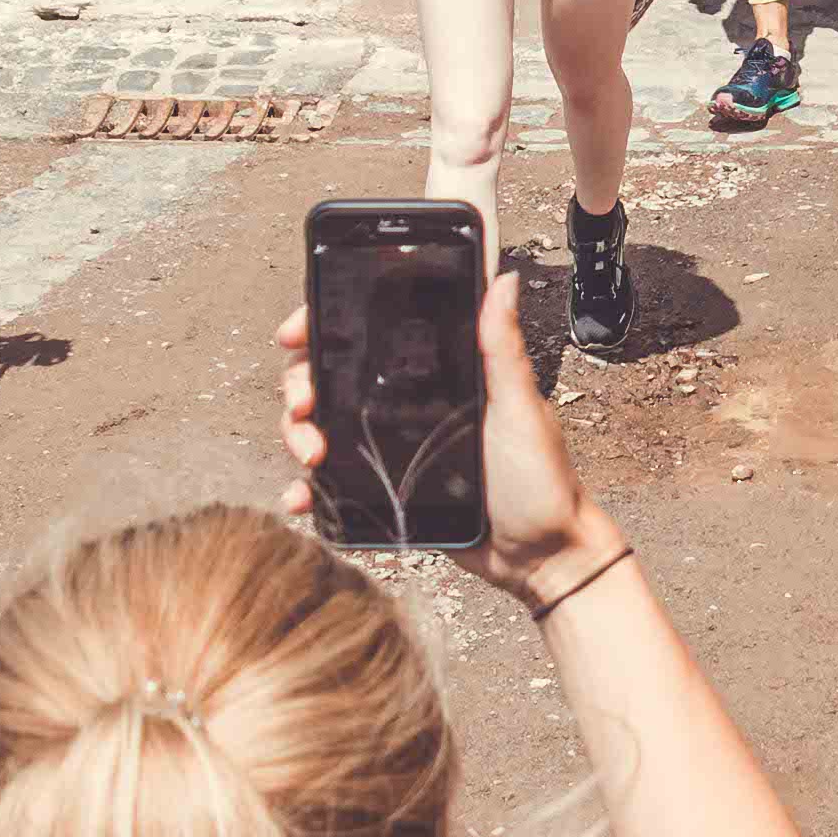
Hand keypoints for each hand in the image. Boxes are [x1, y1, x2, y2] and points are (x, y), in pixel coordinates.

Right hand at [271, 271, 614, 605]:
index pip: (365, 337)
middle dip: (300, 385)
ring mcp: (388, 450)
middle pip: (328, 380)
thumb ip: (503, 348)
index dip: (322, 327)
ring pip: (320, 428)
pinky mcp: (382, 494)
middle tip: (304, 404)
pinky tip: (301, 498)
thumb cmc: (541, 480)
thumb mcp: (520, 407)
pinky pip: (331, 487)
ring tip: (311, 455)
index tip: (296, 332)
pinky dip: (308, 490)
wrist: (539, 557)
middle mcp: (403, 407)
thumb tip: (505, 280)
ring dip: (297, 434)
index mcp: (433, 376)